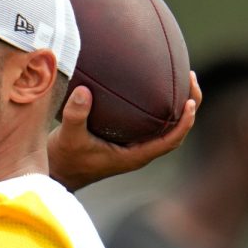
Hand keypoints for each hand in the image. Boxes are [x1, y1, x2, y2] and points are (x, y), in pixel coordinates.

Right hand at [48, 71, 201, 191]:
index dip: (185, 123)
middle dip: (189, 105)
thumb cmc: (65, 158)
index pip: (171, 141)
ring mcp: (133, 146)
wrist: (57, 171)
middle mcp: (138, 151)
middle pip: (175, 130)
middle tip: (190, 77)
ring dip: (176, 104)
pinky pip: (149, 121)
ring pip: (165, 125)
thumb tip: (84, 90)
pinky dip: (156, 104)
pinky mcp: (124, 139)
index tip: (190, 102)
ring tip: (180, 76)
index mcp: (134, 156)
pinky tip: (149, 84)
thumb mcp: (68, 136)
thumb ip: (76, 115)